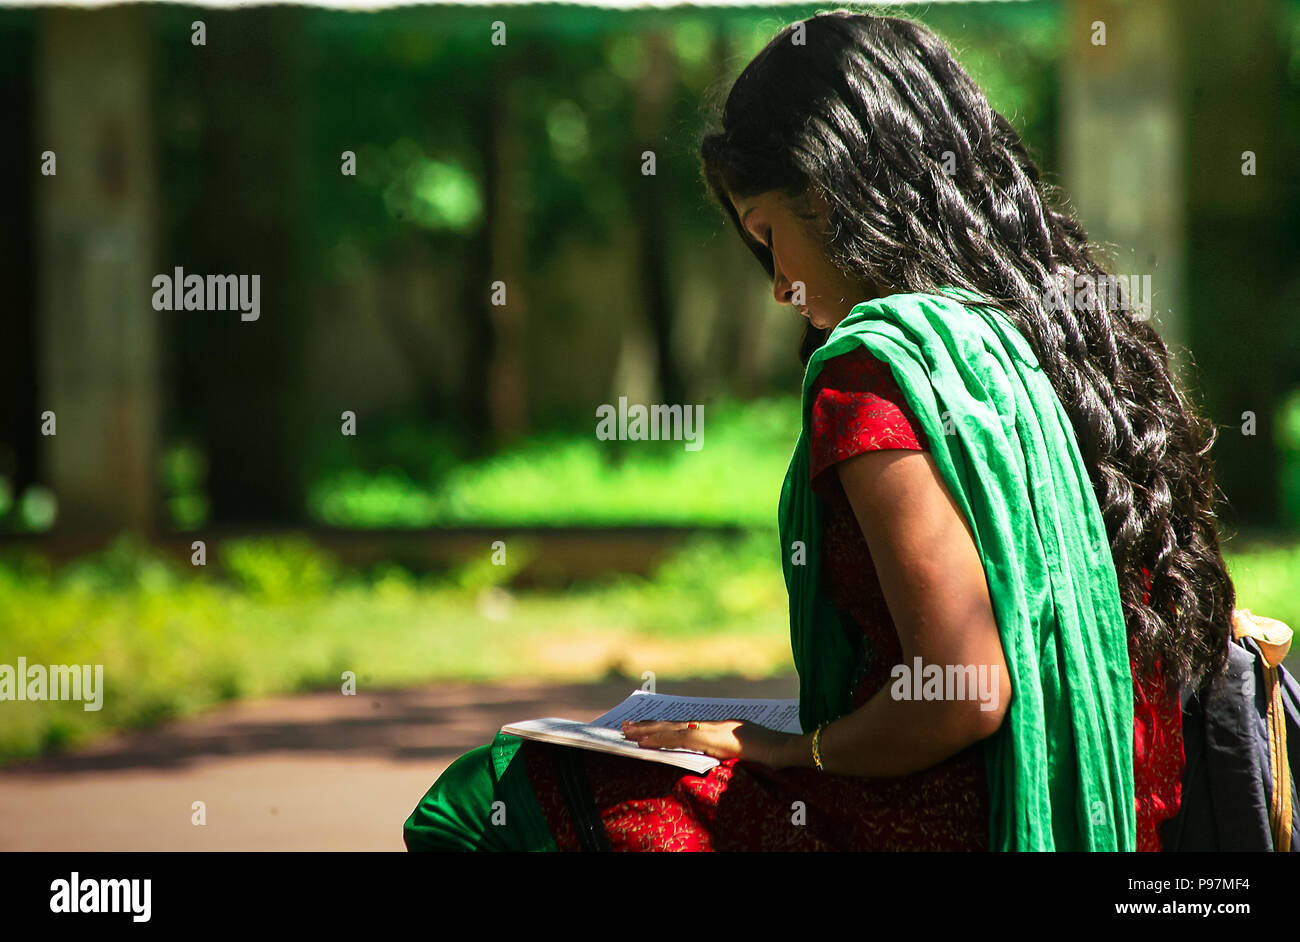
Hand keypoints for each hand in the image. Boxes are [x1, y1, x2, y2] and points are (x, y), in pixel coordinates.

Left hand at [620, 719, 793, 766]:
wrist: (787, 749)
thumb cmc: (773, 753)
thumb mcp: (746, 751)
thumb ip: (729, 752)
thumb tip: (717, 756)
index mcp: (719, 728)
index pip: (685, 727)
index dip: (663, 727)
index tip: (644, 727)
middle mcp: (713, 725)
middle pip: (674, 725)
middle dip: (648, 727)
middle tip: (624, 726)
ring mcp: (713, 731)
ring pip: (673, 730)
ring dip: (649, 732)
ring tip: (627, 732)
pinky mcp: (713, 740)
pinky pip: (681, 739)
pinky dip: (662, 739)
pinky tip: (646, 742)